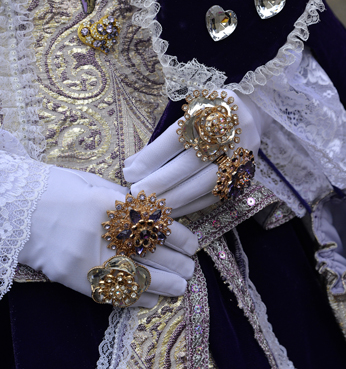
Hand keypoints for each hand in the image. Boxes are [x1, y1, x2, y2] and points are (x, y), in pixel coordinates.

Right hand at [18, 165, 197, 307]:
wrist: (17, 208)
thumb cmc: (56, 189)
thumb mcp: (94, 184)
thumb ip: (122, 201)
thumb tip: (151, 212)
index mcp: (109, 204)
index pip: (156, 224)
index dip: (179, 237)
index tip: (192, 243)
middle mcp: (102, 233)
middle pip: (151, 253)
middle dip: (177, 263)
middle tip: (191, 268)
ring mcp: (88, 258)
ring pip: (137, 277)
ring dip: (164, 284)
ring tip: (180, 286)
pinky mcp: (75, 278)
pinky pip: (112, 293)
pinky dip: (135, 298)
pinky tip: (152, 298)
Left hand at [124, 91, 264, 216]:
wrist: (252, 110)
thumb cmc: (208, 111)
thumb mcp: (186, 112)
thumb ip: (162, 139)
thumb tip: (132, 167)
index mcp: (214, 107)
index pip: (178, 136)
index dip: (152, 156)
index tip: (130, 172)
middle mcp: (232, 129)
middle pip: (192, 162)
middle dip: (161, 181)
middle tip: (136, 193)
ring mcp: (244, 153)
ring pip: (207, 182)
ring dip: (176, 198)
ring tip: (152, 207)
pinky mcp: (247, 173)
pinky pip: (218, 195)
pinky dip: (194, 205)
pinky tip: (174, 210)